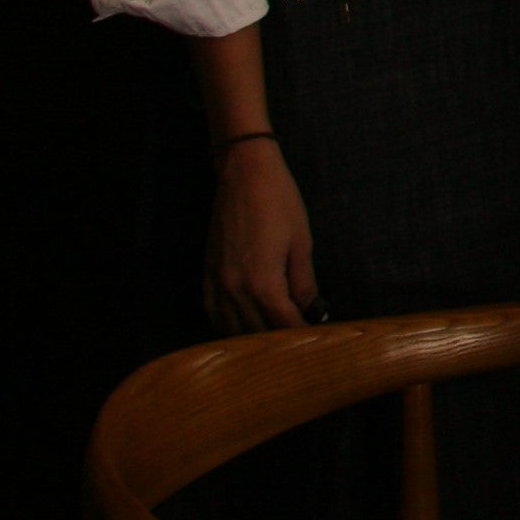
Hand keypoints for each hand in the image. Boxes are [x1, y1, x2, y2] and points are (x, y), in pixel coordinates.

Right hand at [205, 140, 318, 332]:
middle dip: (278, 339)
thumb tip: (314, 312)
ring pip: (231, 328)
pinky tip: (246, 322)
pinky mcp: (205, 275)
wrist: (244, 177)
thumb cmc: (280, 205)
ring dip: (253, 335)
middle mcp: (234, 288)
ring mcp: (216, 283)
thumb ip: (305, 284)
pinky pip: (213, 313)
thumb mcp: (301, 244)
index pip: (283, 324)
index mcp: (262, 282)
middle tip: (299, 338)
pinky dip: (229, 324)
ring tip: (276, 332)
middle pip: (256, 331)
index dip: (301, 335)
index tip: (314, 342)